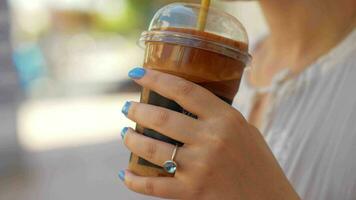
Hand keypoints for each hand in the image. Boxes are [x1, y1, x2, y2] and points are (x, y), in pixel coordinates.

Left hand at [119, 67, 299, 199]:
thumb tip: (188, 104)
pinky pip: (153, 185)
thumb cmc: (258, 164)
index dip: (156, 79)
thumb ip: (218, 117)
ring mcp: (200, 166)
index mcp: (226, 119)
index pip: (184, 90)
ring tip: (125, 134)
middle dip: (137, 110)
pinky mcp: (192, 192)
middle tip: (127, 107)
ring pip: (151, 148)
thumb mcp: (245, 130)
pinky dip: (134, 180)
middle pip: (161, 117)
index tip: (137, 74)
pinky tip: (126, 173)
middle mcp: (211, 139)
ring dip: (131, 139)